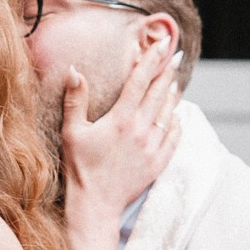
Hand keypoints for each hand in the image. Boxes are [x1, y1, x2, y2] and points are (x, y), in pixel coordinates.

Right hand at [61, 40, 182, 228]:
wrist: (95, 205)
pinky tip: (177, 116)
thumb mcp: (72, 131)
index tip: (162, 44)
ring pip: (169, 113)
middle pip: (159, 93)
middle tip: (174, 55)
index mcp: (121, 119)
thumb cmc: (80, 168)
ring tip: (175, 82)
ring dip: (172, 95)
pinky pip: (174, 138)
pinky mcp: (158, 163)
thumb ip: (75, 99)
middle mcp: (142, 130)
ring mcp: (153, 148)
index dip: (152, 59)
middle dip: (167, 71)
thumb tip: (74, 70)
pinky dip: (177, 123)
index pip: (141, 81)